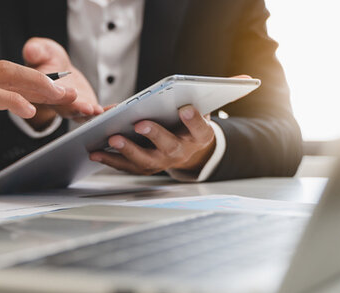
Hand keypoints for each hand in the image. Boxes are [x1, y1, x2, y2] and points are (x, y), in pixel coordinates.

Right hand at [21, 37, 103, 129]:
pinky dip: (105, 111)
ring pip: (83, 114)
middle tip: (90, 109)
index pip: (49, 95)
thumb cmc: (46, 59)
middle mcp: (58, 103)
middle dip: (79, 109)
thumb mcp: (41, 50)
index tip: (69, 96)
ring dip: (94, 114)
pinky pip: (95, 112)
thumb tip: (30, 51)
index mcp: (43, 90)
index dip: (60, 98)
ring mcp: (72, 107)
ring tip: (105, 111)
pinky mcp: (85, 106)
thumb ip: (36, 51)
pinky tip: (116, 108)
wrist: (57, 67)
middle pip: (68, 108)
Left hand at [89, 105, 216, 174]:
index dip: (195, 120)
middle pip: (169, 146)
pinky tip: (96, 152)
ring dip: (128, 150)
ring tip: (112, 138)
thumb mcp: (205, 109)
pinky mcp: (145, 167)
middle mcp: (181, 152)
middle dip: (155, 134)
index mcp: (199, 136)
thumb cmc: (191, 124)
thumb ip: (213, 94)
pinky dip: (111, 160)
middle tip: (140, 123)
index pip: (200, 129)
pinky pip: (127, 166)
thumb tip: (243, 78)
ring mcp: (162, 162)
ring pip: (145, 160)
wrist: (188, 151)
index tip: (187, 109)